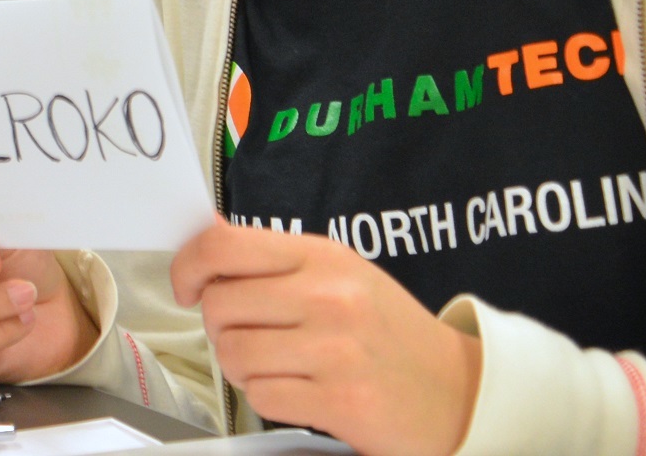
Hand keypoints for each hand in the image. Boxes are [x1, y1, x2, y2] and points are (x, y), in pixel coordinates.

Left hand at [170, 220, 479, 455]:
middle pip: (218, 305)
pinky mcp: (340, 401)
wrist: (459, 392)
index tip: (185, 286)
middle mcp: (328, 297)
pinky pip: (260, 396)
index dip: (187, 266)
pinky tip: (300, 391)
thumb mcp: (342, 275)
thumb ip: (276, 261)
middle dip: (220, 326)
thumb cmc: (389, 333)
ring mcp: (334, 350)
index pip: (224, 246)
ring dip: (242, 367)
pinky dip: (268, 398)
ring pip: (232, 354)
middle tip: (249, 335)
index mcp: (324, 257)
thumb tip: (208, 244)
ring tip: (278, 366)